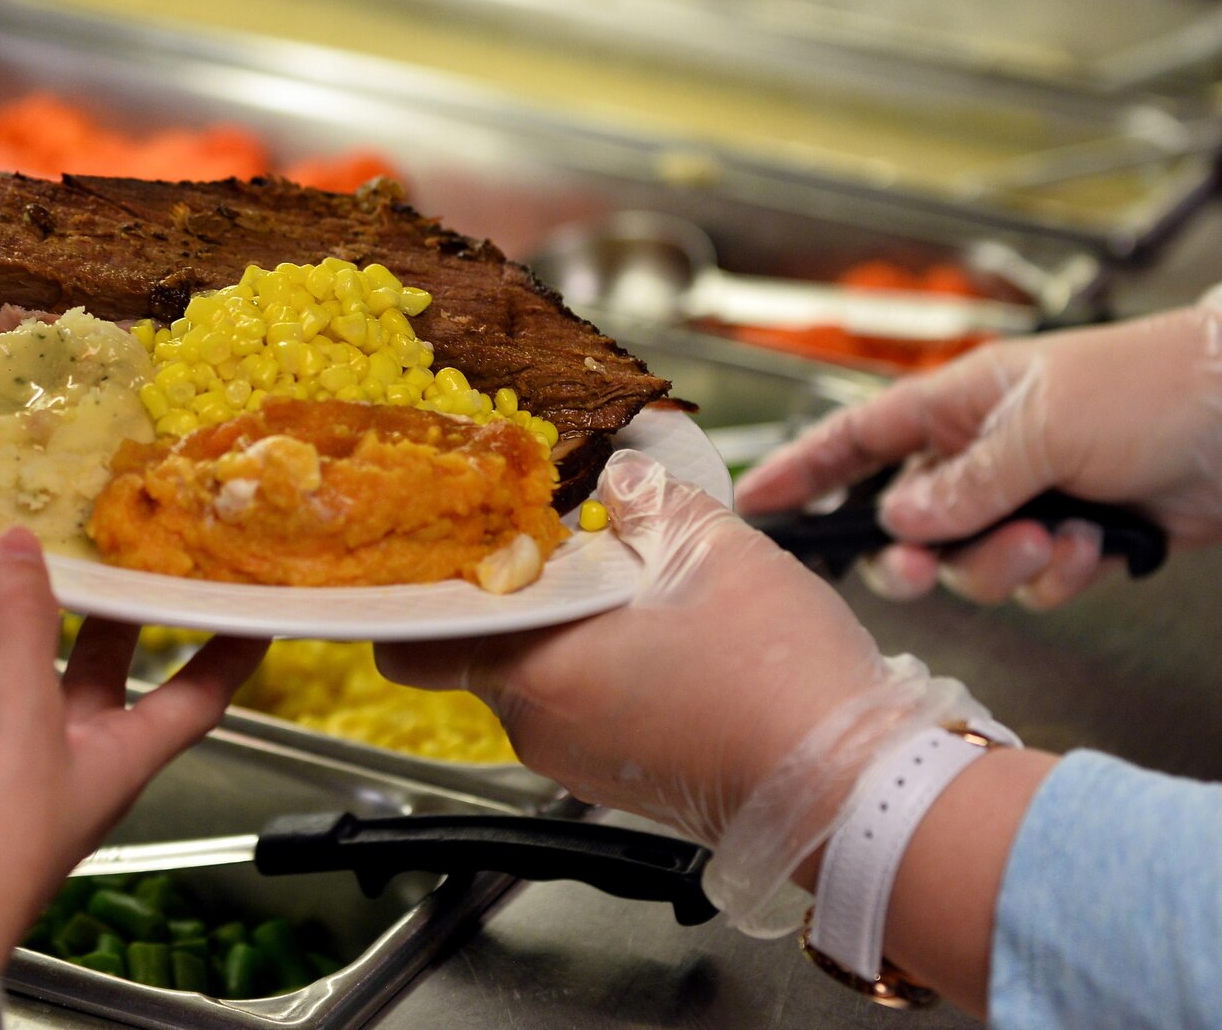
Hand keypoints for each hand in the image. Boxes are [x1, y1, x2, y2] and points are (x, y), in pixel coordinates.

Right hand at [0, 527, 268, 963]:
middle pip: (97, 680)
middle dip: (106, 620)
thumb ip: (23, 621)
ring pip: (2, 694)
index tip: (251, 600)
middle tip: (114, 552)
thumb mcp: (23, 708)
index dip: (228, 650)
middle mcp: (62, 769)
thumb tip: (25, 548)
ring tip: (1, 568)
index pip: (196, 695)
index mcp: (118, 759)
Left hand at [378, 451, 991, 931]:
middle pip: (486, 650)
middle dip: (518, 596)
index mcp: (533, 672)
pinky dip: (606, 669)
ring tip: (627, 581)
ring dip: (569, 630)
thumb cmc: (777, 681)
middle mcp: (540, 728)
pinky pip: (589, 711)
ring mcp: (582, 763)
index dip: (422, 591)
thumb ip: (652, 502)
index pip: (415, 643)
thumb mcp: (714, 551)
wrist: (852, 790)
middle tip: (558, 541)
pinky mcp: (626, 780)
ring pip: (542, 679)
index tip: (444, 546)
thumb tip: (620, 478)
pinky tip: (663, 635)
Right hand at [736, 293, 1221, 608]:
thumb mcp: (1043, 430)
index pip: (858, 439)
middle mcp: (987, 455)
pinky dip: (1062, 576)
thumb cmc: (1152, 388)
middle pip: (910, 524)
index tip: (758, 503)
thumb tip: (900, 520)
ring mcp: (1031, 498)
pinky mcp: (1077, 538)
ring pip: (973, 563)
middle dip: (920, 555)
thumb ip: (965, 483)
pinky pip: (1035, 582)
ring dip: (1008, 564)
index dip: (805, 471)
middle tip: (924, 568)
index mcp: (963, 405)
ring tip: (1056, 538)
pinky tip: (1097, 547)